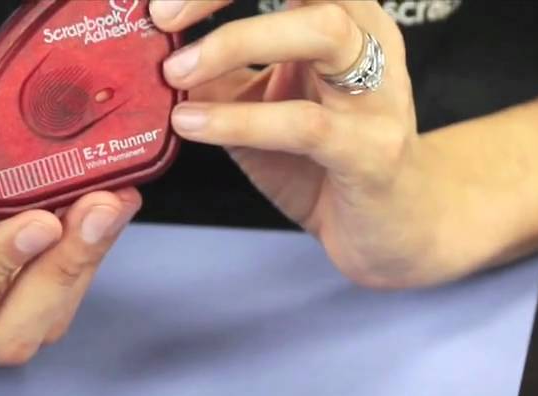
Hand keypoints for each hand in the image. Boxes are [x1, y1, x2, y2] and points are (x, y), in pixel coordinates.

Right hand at [0, 34, 141, 367]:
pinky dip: (85, 260)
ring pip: (42, 326)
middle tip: (102, 206)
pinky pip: (57, 307)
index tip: (41, 219)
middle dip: (62, 271)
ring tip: (115, 201)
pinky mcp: (11, 323)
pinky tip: (108, 211)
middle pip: (6, 337)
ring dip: (85, 264)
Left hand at [152, 0, 450, 287]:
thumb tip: (150, 48)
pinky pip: (306, 123)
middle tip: (162, 14)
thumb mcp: (259, 105)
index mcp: (345, 14)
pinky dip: (241, 120)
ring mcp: (380, 93)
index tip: (165, 0)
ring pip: (322, 30)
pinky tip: (193, 125)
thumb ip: (217, 74)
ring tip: (176, 74)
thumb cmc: (324, 162)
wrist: (387, 230)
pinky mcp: (373, 151)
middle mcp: (371, 39)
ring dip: (236, 42)